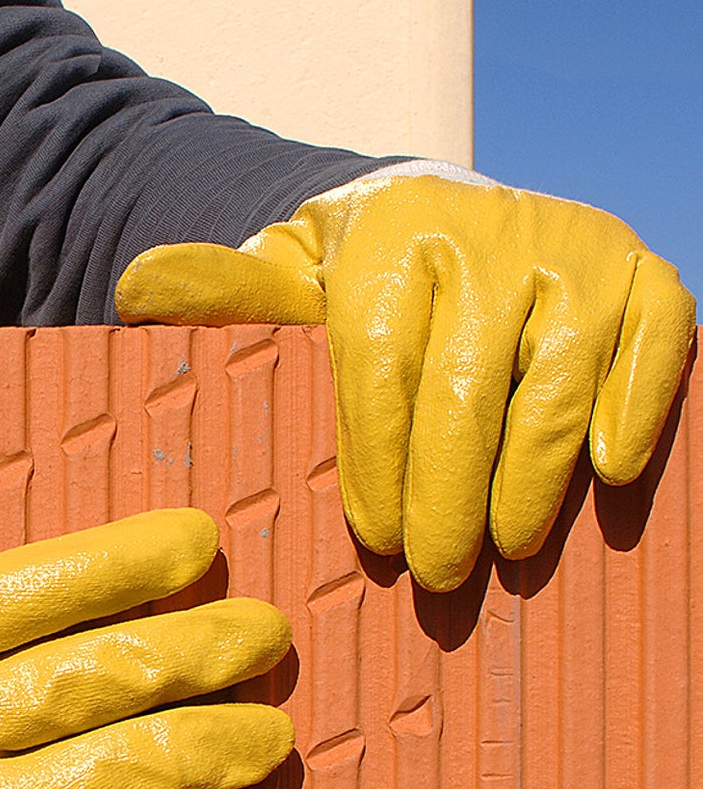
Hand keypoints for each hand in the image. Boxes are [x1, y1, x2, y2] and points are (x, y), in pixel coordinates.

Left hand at [116, 176, 695, 590]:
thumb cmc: (345, 280)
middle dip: (448, 496)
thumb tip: (137, 290)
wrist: (442, 212)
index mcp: (387, 242)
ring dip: (534, 479)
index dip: (377, 465)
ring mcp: (573, 251)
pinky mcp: (642, 272)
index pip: (378, 368)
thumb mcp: (274, 280)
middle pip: (467, 390)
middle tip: (438, 576)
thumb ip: (218, 294)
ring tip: (509, 551)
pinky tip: (608, 476)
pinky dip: (637, 407)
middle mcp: (488, 235)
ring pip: (557, 381)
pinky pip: (658, 341)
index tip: (374, 544)